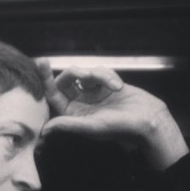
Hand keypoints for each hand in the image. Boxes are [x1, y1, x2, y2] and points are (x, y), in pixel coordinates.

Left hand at [35, 58, 188, 168]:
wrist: (148, 121)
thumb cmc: (120, 128)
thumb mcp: (92, 127)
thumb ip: (68, 125)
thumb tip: (44, 129)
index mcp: (71, 114)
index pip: (52, 94)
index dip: (45, 79)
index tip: (41, 61)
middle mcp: (79, 103)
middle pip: (66, 79)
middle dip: (74, 73)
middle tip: (85, 74)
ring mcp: (91, 93)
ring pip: (84, 73)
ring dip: (99, 75)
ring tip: (115, 86)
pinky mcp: (104, 84)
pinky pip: (99, 71)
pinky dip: (109, 76)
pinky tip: (119, 87)